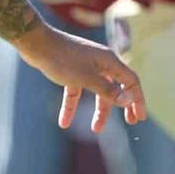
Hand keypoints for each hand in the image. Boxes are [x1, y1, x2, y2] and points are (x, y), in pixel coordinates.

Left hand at [15, 23, 147, 131]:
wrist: (35, 44)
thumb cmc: (63, 59)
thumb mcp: (87, 79)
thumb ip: (108, 90)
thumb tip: (129, 100)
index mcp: (109, 61)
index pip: (131, 81)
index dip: (138, 99)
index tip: (139, 118)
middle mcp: (100, 62)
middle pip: (116, 86)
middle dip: (122, 105)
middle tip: (131, 122)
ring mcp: (85, 65)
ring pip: (96, 91)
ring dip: (97, 110)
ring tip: (95, 129)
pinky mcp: (70, 70)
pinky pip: (76, 91)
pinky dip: (71, 105)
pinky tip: (64, 122)